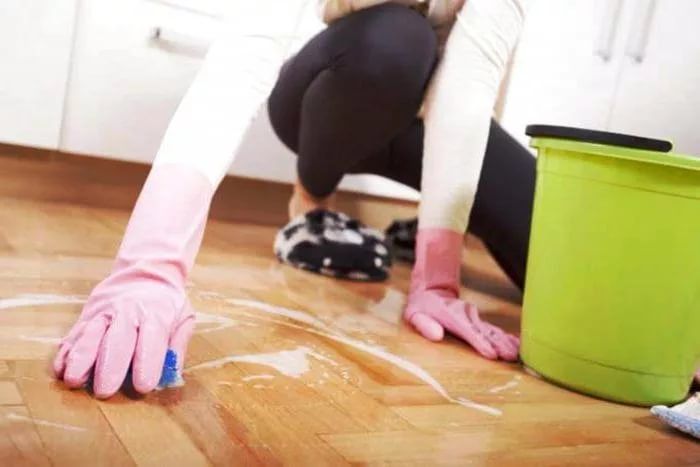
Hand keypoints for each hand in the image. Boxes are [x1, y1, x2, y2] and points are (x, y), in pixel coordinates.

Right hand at [53, 278, 193, 397]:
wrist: (145, 272)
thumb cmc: (167, 302)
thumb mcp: (184, 317)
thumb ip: (178, 345)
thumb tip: (172, 375)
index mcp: (155, 314)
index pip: (151, 338)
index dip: (147, 362)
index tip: (143, 386)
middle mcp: (127, 312)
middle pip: (117, 339)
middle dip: (109, 366)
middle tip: (105, 391)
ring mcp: (104, 313)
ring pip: (89, 335)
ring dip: (81, 358)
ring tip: (74, 380)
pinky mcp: (86, 316)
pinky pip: (73, 335)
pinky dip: (66, 352)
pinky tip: (60, 369)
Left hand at [405, 288, 518, 360]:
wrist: (432, 289)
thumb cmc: (421, 307)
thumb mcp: (414, 314)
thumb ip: (424, 325)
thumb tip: (437, 335)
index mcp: (452, 316)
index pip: (468, 331)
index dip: (480, 342)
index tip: (491, 354)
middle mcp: (467, 316)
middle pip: (485, 332)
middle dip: (498, 344)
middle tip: (511, 357)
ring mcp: (474, 317)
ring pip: (492, 331)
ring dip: (505, 342)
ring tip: (517, 354)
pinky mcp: (478, 320)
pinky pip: (494, 330)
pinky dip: (506, 337)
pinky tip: (517, 344)